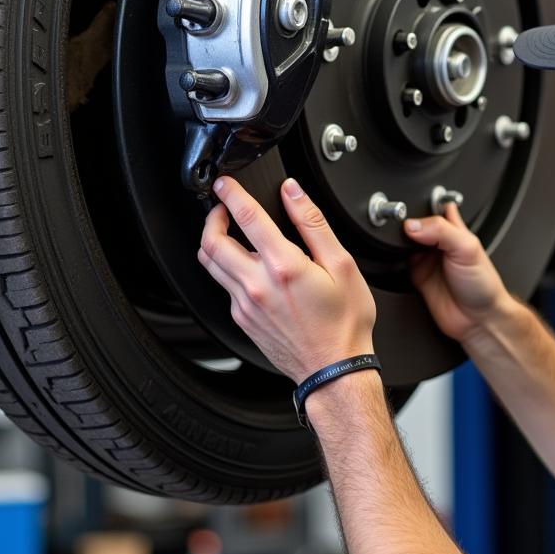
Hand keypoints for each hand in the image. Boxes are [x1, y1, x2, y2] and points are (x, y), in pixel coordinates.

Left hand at [197, 176, 375, 384]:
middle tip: (221, 208)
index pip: (246, 217)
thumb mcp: (342, 264)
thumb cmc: (344, 322)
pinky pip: (224, 287)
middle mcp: (256, 285)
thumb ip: (313, 223)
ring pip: (211, 265)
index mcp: (282, 267)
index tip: (225, 184)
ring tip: (226, 232)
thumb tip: (294, 193)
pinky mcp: (242, 320)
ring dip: (213, 242)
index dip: (231, 194)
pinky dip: (227, 269)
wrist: (333, 369)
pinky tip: (246, 266)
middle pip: (212, 242)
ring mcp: (245, 305)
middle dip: (212, 218)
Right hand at [403, 203, 511, 344]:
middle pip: (414, 224)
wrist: (478, 320)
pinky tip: (394, 258)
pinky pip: (397, 264)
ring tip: (396, 242)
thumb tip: (413, 225)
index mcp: (454, 229)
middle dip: (404, 223)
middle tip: (399, 227)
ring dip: (396, 242)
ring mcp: (425, 259)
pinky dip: (391, 260)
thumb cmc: (483, 285)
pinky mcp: (415, 276)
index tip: (408, 206)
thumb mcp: (467, 249)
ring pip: (403, 243)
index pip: (435, 207)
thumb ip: (442, 232)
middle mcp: (438, 243)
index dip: (421, 204)